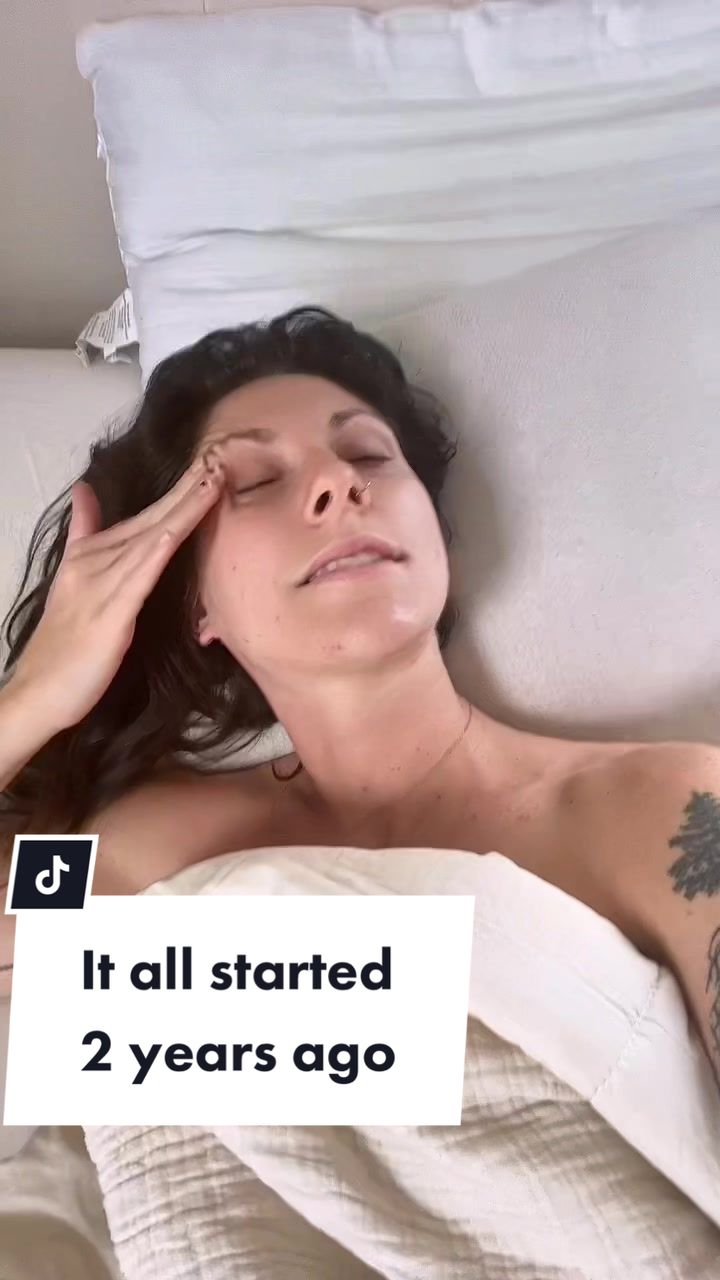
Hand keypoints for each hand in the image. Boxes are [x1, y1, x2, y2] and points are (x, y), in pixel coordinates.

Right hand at [10, 454, 223, 731]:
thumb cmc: (62, 647)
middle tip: (219, 458)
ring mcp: (100, 587)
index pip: (142, 517)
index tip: (207, 465)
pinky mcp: (109, 615)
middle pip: (150, 519)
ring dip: (183, 508)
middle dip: (187, 488)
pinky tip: (176, 530)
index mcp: (89, 556)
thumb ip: (82, 536)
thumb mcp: (72, 583)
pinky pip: (138, 576)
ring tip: (212, 480)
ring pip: (150, 538)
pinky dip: (158, 549)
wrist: (37, 691)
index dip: (176, 491)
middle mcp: (94, 563)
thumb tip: (82, 492)